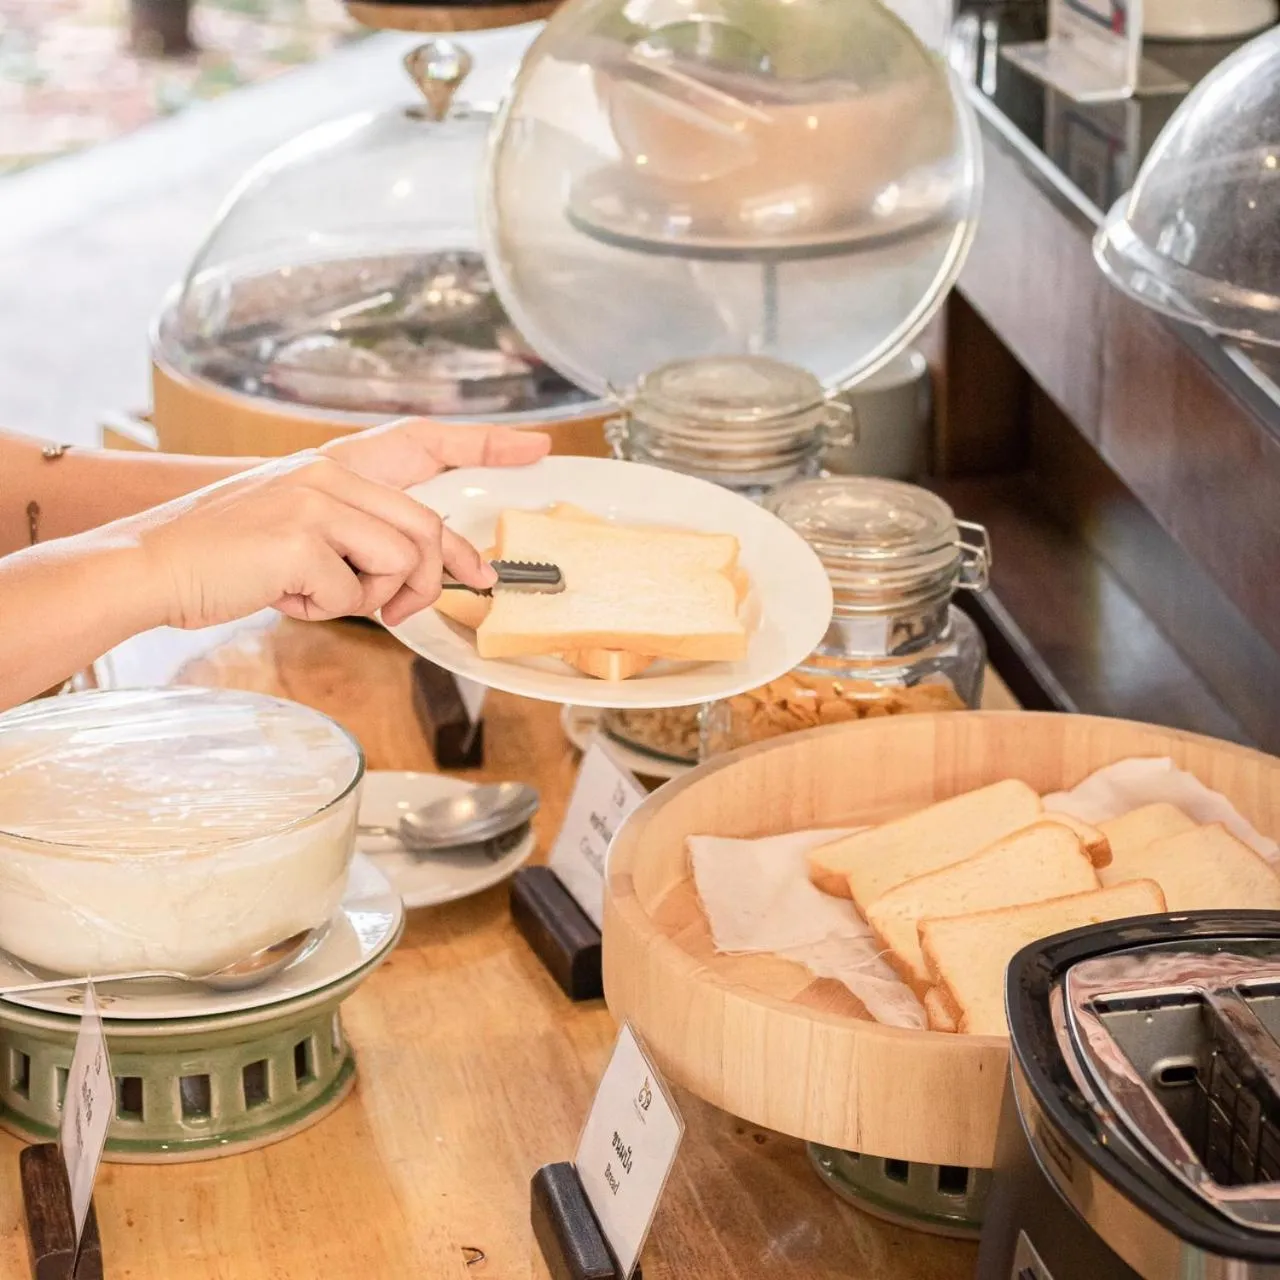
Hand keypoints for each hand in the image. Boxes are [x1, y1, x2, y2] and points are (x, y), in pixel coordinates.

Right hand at [125, 420, 549, 630]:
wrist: (152, 565)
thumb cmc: (220, 561)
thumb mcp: (295, 536)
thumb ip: (349, 541)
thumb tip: (403, 578)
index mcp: (331, 471)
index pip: (419, 510)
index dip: (459, 550)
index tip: (482, 577)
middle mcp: (329, 477)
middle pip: (425, 535)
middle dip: (424, 586)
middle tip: (394, 614)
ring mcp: (316, 504)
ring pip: (398, 564)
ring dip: (364, 599)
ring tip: (311, 593)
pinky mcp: (301, 540)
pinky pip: (352, 594)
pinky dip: (321, 610)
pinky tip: (280, 595)